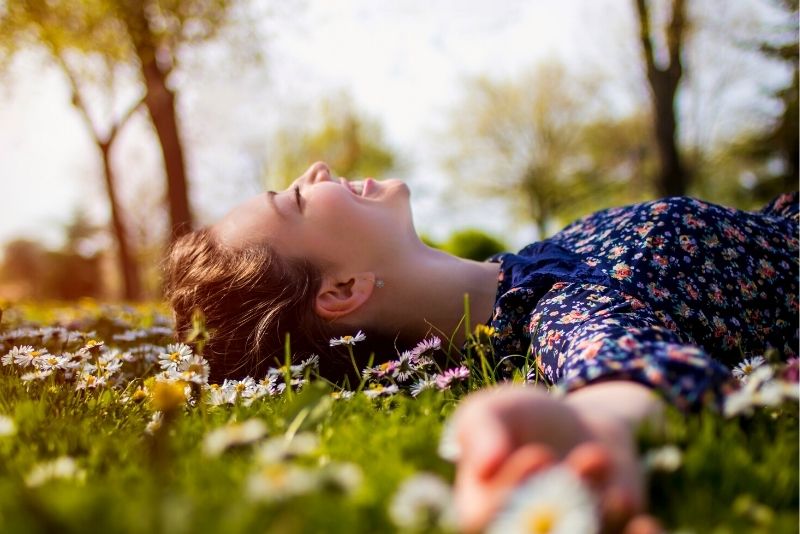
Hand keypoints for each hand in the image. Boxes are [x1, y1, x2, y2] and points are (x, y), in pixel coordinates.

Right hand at [451, 385, 660, 532]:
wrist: (583, 429)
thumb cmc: (526, 419)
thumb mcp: (495, 409)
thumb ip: (480, 428)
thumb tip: (486, 466)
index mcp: (481, 512)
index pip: (483, 521)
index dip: (510, 496)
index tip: (537, 454)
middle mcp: (521, 533)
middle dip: (560, 507)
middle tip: (581, 462)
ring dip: (600, 510)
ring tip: (597, 456)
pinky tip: (645, 524)